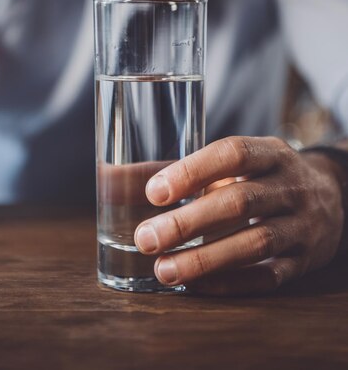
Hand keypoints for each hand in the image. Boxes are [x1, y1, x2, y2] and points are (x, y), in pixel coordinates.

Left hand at [134, 136, 344, 294]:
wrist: (332, 195)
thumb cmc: (265, 176)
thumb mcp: (239, 161)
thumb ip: (185, 170)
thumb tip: (112, 177)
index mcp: (270, 153)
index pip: (232, 154)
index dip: (193, 171)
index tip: (154, 192)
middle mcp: (290, 186)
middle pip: (239, 203)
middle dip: (188, 223)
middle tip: (146, 238)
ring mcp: (302, 224)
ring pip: (255, 243)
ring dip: (206, 259)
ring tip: (163, 270)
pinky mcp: (306, 259)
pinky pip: (269, 276)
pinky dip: (231, 282)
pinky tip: (196, 286)